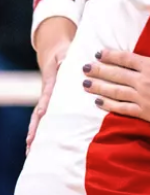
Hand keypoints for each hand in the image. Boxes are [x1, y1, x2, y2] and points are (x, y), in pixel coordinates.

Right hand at [27, 17, 76, 153]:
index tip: (41, 116)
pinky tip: (40, 144)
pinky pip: (47, 117)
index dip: (43, 108)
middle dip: (34, 130)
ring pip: (41, 119)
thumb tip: (64, 59)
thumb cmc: (63, 54)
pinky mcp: (53, 102)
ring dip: (36, 134)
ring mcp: (50, 99)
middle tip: (30, 145)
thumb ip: (64, 58)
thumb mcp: (64, 53)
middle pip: (39, 115)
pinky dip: (43, 130)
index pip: (46, 98)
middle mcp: (48, 95)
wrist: (56, 53)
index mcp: (51, 84)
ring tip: (31, 152)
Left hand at [82, 22, 149, 126]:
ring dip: (99, 87)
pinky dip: (109, 105)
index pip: (126, 59)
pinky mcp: (146, 113)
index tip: (99, 53)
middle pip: (115, 75)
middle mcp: (143, 81)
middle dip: (98, 70)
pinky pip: (122, 109)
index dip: (110, 55)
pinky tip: (98, 102)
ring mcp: (143, 98)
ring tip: (85, 84)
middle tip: (84, 68)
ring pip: (115, 92)